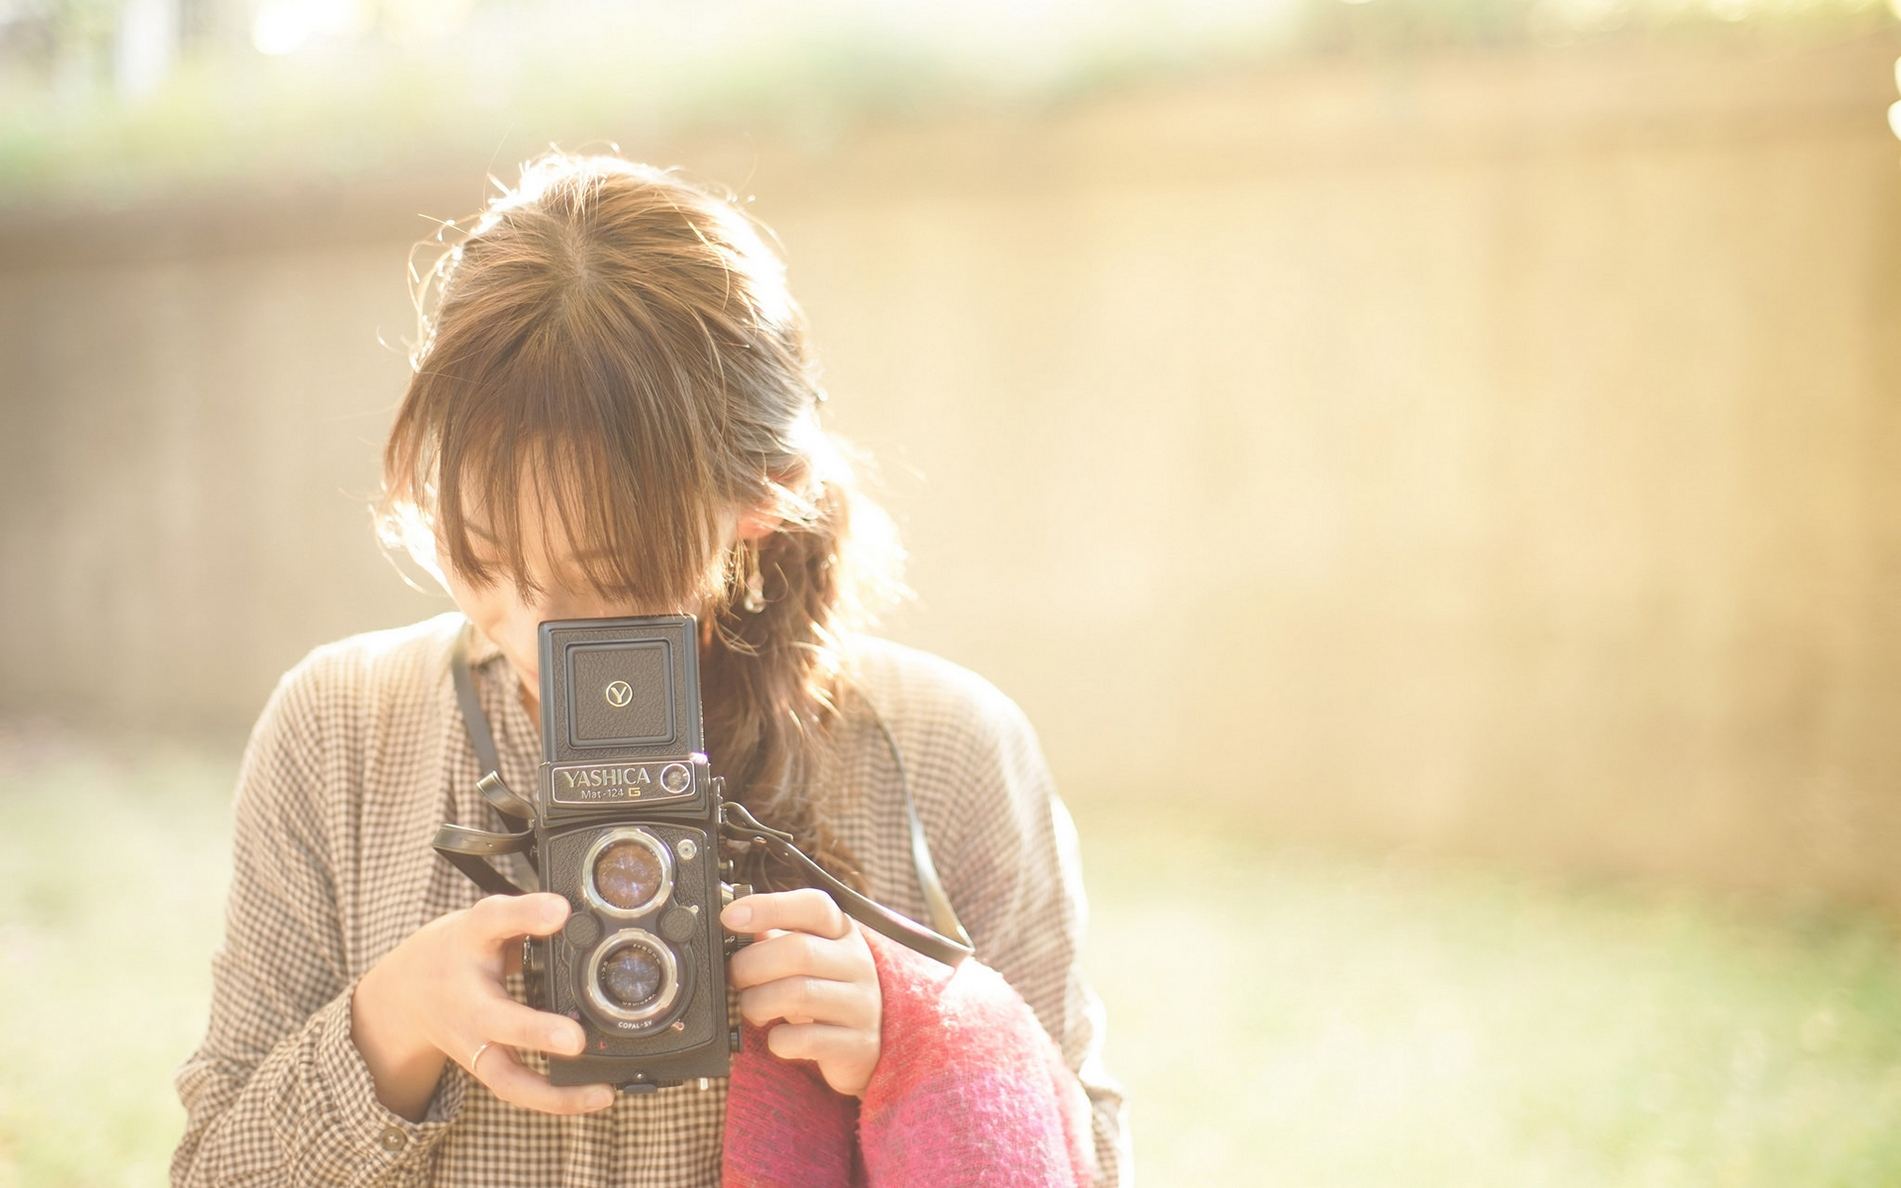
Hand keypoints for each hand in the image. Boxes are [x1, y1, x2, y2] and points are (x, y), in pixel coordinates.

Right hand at [353, 891, 615, 1117]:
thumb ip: (527, 915)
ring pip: (505, 1074)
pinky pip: (517, 1089)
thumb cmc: (457, 950)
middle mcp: (468, 999)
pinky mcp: (483, 1066)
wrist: (404, 993)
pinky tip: (597, 1096)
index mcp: (470, 944)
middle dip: (535, 1031)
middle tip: (576, 1039)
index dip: (526, 915)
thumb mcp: (486, 920)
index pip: (492, 920)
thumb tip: (573, 911)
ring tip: (601, 1092)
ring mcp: (473, 1041)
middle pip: (496, 1018)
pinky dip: (556, 1099)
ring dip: (552, 1090)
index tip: (560, 910)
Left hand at [721, 887, 881, 1096]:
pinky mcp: (856, 1044)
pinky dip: (779, 1040)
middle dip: (750, 965)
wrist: (866, 1041)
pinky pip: (806, 1040)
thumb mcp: (807, 956)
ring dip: (757, 1003)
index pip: (814, 906)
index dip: (769, 908)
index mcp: (842, 931)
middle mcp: (857, 963)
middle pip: (798, 952)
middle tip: (734, 978)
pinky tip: (777, 1037)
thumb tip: (732, 925)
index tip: (730, 917)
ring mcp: (861, 1004)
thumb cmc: (824, 989)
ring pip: (799, 995)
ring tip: (750, 1008)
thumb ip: (773, 939)